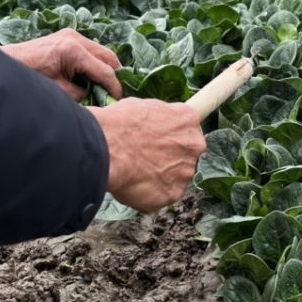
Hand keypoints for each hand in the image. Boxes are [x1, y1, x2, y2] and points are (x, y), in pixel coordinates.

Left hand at [2, 28, 120, 101]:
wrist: (7, 63)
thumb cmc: (30, 78)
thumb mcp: (59, 92)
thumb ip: (83, 94)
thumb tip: (97, 96)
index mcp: (74, 51)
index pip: (106, 71)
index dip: (114, 88)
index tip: (117, 101)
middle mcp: (76, 38)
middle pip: (109, 57)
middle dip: (113, 76)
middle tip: (112, 93)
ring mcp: (72, 34)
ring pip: (101, 52)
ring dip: (104, 68)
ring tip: (100, 86)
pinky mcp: (67, 36)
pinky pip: (90, 50)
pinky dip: (94, 63)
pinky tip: (88, 76)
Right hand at [87, 98, 205, 212]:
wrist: (107, 148)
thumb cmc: (120, 124)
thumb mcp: (143, 106)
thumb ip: (159, 118)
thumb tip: (155, 125)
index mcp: (188, 119)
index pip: (188, 129)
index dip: (173, 135)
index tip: (163, 140)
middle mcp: (194, 145)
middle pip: (186, 154)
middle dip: (169, 158)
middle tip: (146, 158)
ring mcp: (185, 171)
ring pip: (175, 176)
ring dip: (160, 177)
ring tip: (135, 172)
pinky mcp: (173, 193)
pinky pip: (163, 195)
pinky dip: (150, 194)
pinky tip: (133, 185)